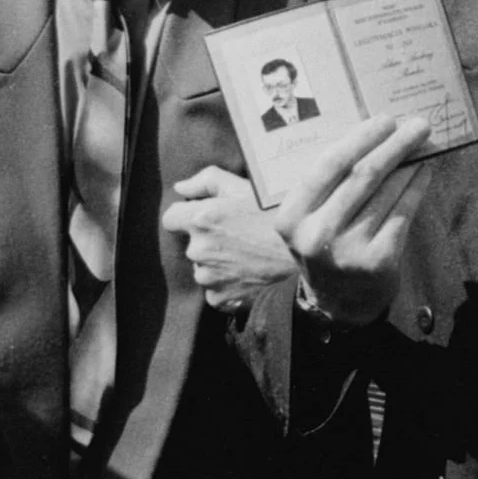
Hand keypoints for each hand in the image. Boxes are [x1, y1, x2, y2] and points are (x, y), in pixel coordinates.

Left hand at [160, 167, 294, 311]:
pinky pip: (213, 291)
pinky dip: (225, 285)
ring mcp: (209, 276)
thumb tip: (181, 188)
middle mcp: (199, 249)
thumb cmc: (278, 214)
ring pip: (202, 268)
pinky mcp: (221, 297)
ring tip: (247, 257)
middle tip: (240, 237)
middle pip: (191, 244)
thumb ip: (206, 181)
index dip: (187, 216)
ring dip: (216, 263)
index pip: (170, 218)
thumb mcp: (244, 187)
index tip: (207, 218)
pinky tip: (247, 275)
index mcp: (201, 219)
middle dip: (208, 240)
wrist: (307, 251)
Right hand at [279, 116, 433, 327]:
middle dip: (394, 144)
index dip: (361, 138)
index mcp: (291, 217)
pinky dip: (417, 186)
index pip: (329, 166)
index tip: (385, 120)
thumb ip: (329, 184)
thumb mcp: (311, 218)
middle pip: (363, 175)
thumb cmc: (328, 244)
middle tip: (416, 125)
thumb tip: (374, 134)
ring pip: (387, 191)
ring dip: (410, 162)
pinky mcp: (379, 261)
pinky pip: (404, 212)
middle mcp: (317, 234)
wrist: (340, 303)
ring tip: (422, 144)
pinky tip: (424, 171)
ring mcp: (348, 249)